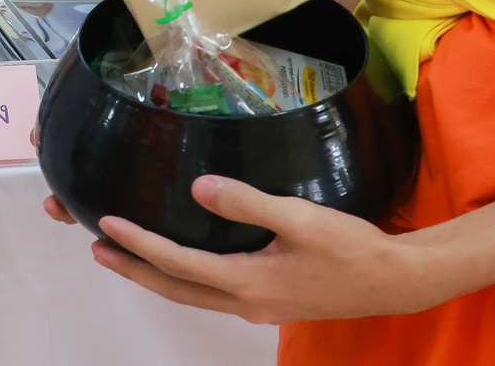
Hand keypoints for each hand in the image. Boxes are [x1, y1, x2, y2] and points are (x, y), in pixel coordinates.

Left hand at [69, 176, 451, 324]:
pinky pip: (213, 293)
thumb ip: (247, 203)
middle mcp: (245, 303)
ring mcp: (258, 306)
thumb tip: (198, 188)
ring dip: (157, 276)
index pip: (177, 264)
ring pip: (192, 295)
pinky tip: (184, 262)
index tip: (108, 227)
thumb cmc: (351, 248)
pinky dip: (186, 278)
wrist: (395, 281)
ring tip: (126, 255)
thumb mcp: (299, 219)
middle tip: (99, 248)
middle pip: (175, 289)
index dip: (139, 246)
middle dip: (134, 270)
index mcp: (246, 283)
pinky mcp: (271, 301)